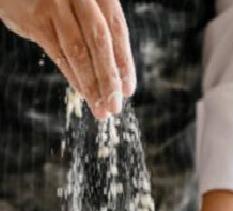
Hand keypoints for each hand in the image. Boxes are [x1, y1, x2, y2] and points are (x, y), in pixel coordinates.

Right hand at [0, 0, 135, 118]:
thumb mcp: (84, 5)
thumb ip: (99, 28)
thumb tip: (119, 71)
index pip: (117, 30)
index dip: (124, 61)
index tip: (128, 89)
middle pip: (99, 42)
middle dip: (109, 78)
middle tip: (115, 106)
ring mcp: (55, 7)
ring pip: (77, 51)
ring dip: (91, 84)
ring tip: (100, 108)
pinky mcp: (35, 20)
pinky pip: (57, 53)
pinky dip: (73, 75)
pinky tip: (83, 93)